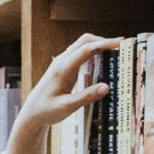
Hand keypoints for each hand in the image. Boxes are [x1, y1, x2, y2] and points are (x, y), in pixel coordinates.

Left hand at [3, 34, 118, 153]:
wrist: (31, 113)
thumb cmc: (46, 111)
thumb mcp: (67, 107)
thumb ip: (87, 97)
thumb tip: (107, 87)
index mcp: (62, 68)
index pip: (86, 49)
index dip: (104, 44)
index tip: (120, 43)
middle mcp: (62, 61)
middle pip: (85, 41)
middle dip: (103, 40)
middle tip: (121, 46)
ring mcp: (62, 63)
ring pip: (82, 45)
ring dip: (98, 45)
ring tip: (116, 52)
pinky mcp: (64, 67)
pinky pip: (81, 54)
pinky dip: (93, 52)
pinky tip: (103, 61)